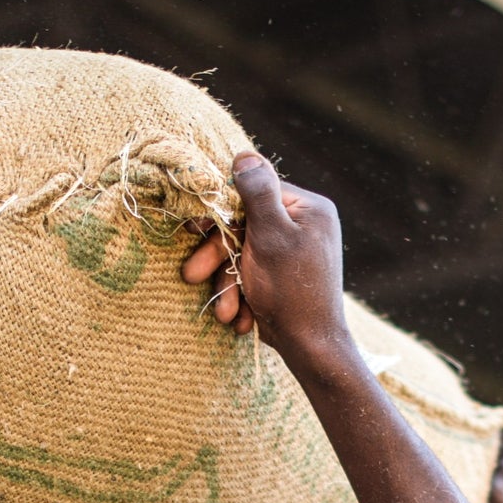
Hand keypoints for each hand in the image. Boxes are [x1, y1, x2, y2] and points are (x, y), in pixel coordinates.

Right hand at [181, 154, 355, 378]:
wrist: (311, 349)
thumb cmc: (291, 290)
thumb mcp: (271, 235)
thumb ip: (257, 193)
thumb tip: (244, 154)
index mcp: (308, 208)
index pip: (255, 194)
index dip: (221, 211)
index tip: (193, 224)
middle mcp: (304, 226)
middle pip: (246, 229)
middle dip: (219, 259)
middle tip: (191, 276)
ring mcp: (294, 254)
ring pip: (245, 258)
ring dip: (229, 287)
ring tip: (225, 314)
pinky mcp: (284, 279)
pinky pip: (254, 278)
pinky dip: (244, 299)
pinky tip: (242, 319)